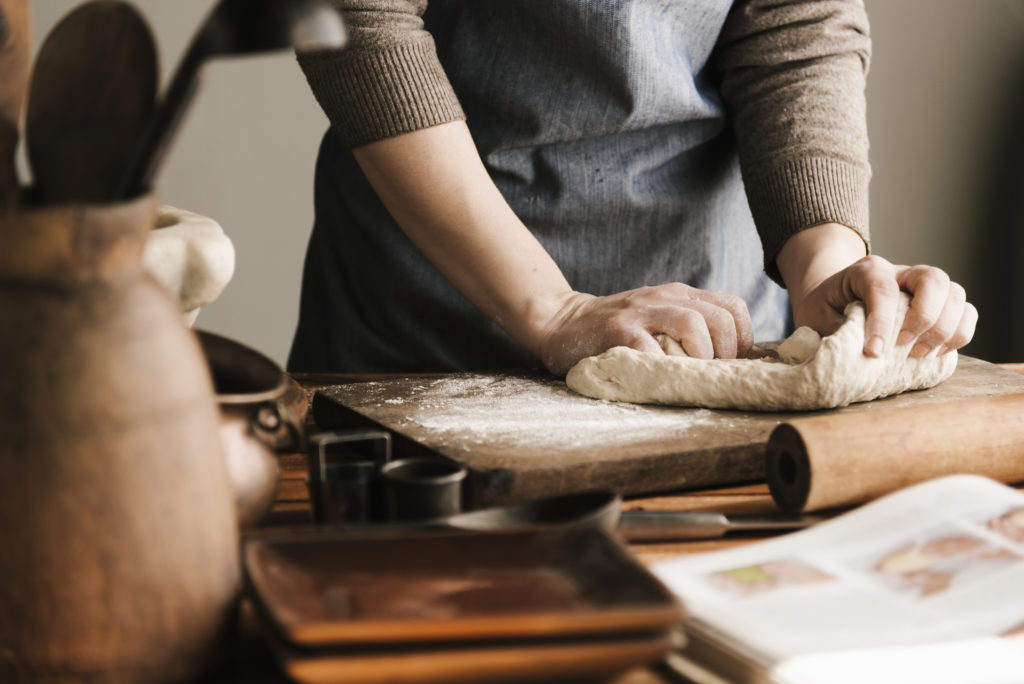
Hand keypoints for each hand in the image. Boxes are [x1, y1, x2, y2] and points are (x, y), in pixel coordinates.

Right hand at [535, 283, 753, 374]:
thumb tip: (728, 361)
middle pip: (720, 318)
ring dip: (699, 357)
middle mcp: (664, 298)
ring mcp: (640, 313)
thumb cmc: (616, 329)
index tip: (729, 363)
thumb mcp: (656, 315)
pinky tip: (659, 379)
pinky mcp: (618, 332)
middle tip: (709, 375)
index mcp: (679, 294)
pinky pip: (651, 350)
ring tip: (688, 375)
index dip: (742, 340)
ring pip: (692, 325)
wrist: (562, 321)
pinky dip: (663, 369)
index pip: (733, 307)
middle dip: (725, 354)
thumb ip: (687, 326)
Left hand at [792, 255, 977, 357]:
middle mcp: (901, 273)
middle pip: (933, 279)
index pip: (882, 288)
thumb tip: (849, 350)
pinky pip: (966, 311)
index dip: (881, 322)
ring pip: (955, 294)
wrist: (835, 300)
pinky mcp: (940, 304)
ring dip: (945, 329)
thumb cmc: (825, 308)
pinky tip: (936, 353)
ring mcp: (924, 286)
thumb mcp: (814, 316)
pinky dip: (959, 334)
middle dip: (924, 318)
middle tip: (904, 347)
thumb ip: (830, 329)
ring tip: (919, 354)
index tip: (874, 352)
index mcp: (867, 270)